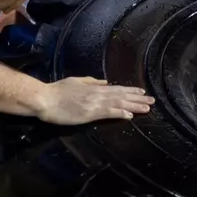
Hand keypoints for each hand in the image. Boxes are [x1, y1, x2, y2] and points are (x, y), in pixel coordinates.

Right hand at [34, 75, 153, 125]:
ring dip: (134, 106)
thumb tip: (105, 82)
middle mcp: (97, 94)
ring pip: (119, 104)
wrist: (44, 98)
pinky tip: (130, 115)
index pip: (116, 89)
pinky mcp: (89, 113)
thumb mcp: (76, 81)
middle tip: (152, 101)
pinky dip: (120, 113)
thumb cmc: (56, 91)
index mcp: (94, 88)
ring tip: (147, 107)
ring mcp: (94, 103)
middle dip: (138, 98)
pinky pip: (108, 113)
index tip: (142, 92)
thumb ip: (91, 82)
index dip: (130, 91)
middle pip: (121, 96)